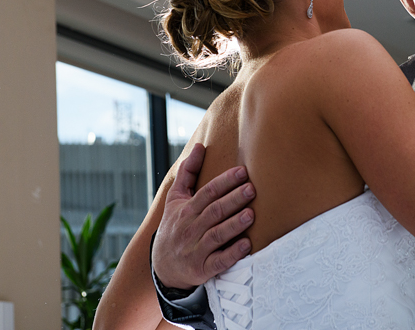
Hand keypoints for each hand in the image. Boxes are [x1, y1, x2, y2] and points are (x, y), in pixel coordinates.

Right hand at [151, 143, 255, 289]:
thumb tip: (199, 146)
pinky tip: (246, 245)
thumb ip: (188, 172)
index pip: (208, 192)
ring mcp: (196, 249)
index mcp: (187, 209)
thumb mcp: (176, 198)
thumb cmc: (174, 225)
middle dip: (233, 200)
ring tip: (251, 214)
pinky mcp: (202, 268)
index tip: (242, 172)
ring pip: (217, 235)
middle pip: (214, 211)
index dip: (225, 182)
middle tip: (252, 189)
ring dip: (234, 225)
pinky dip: (232, 254)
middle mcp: (190, 228)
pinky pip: (218, 261)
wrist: (162, 265)